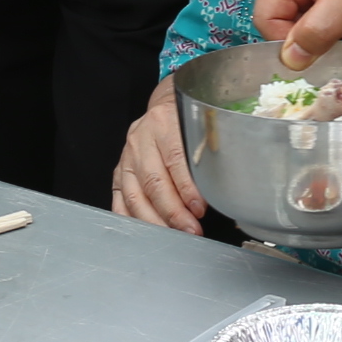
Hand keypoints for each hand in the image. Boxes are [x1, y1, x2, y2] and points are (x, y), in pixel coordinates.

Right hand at [108, 76, 208, 233]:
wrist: (164, 107)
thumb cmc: (186, 120)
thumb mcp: (201, 127)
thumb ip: (208, 154)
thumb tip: (223, 190)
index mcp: (164, 123)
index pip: (175, 160)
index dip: (187, 188)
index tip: (200, 209)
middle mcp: (141, 140)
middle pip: (154, 182)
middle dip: (173, 212)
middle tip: (191, 229)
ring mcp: (126, 157)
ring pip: (135, 195)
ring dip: (155, 220)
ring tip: (174, 234)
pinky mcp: (118, 172)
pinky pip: (120, 200)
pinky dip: (132, 219)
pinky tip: (146, 231)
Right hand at [254, 0, 341, 67]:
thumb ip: (315, 33)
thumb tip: (290, 62)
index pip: (266, 18)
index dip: (287, 41)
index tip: (318, 50)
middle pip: (283, 26)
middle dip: (311, 39)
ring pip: (304, 30)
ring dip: (327, 38)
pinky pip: (321, 27)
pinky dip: (337, 34)